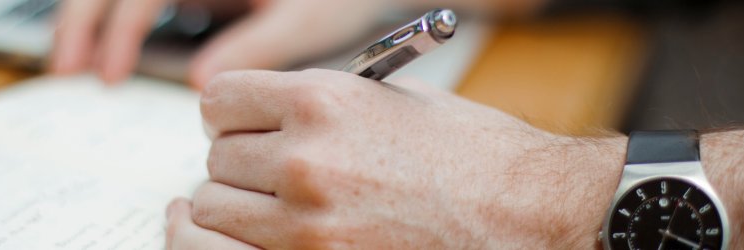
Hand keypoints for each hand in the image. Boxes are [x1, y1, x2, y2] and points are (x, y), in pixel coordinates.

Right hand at [49, 0, 386, 87]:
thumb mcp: (301, 22)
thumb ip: (252, 47)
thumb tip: (200, 84)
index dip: (117, 32)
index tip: (107, 76)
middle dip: (81, 19)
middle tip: (65, 69)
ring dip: (88, 17)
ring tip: (71, 65)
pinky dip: (115, 21)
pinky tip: (107, 55)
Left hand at [171, 69, 627, 247]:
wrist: (528, 215)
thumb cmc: (475, 157)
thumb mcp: (392, 100)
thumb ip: (319, 102)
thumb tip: (269, 112)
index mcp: (322, 101)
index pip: (219, 100)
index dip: (232, 114)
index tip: (243, 126)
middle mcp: (306, 159)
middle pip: (216, 158)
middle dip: (242, 163)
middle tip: (273, 171)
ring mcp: (308, 222)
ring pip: (217, 211)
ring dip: (242, 208)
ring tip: (283, 207)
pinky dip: (255, 242)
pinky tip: (289, 233)